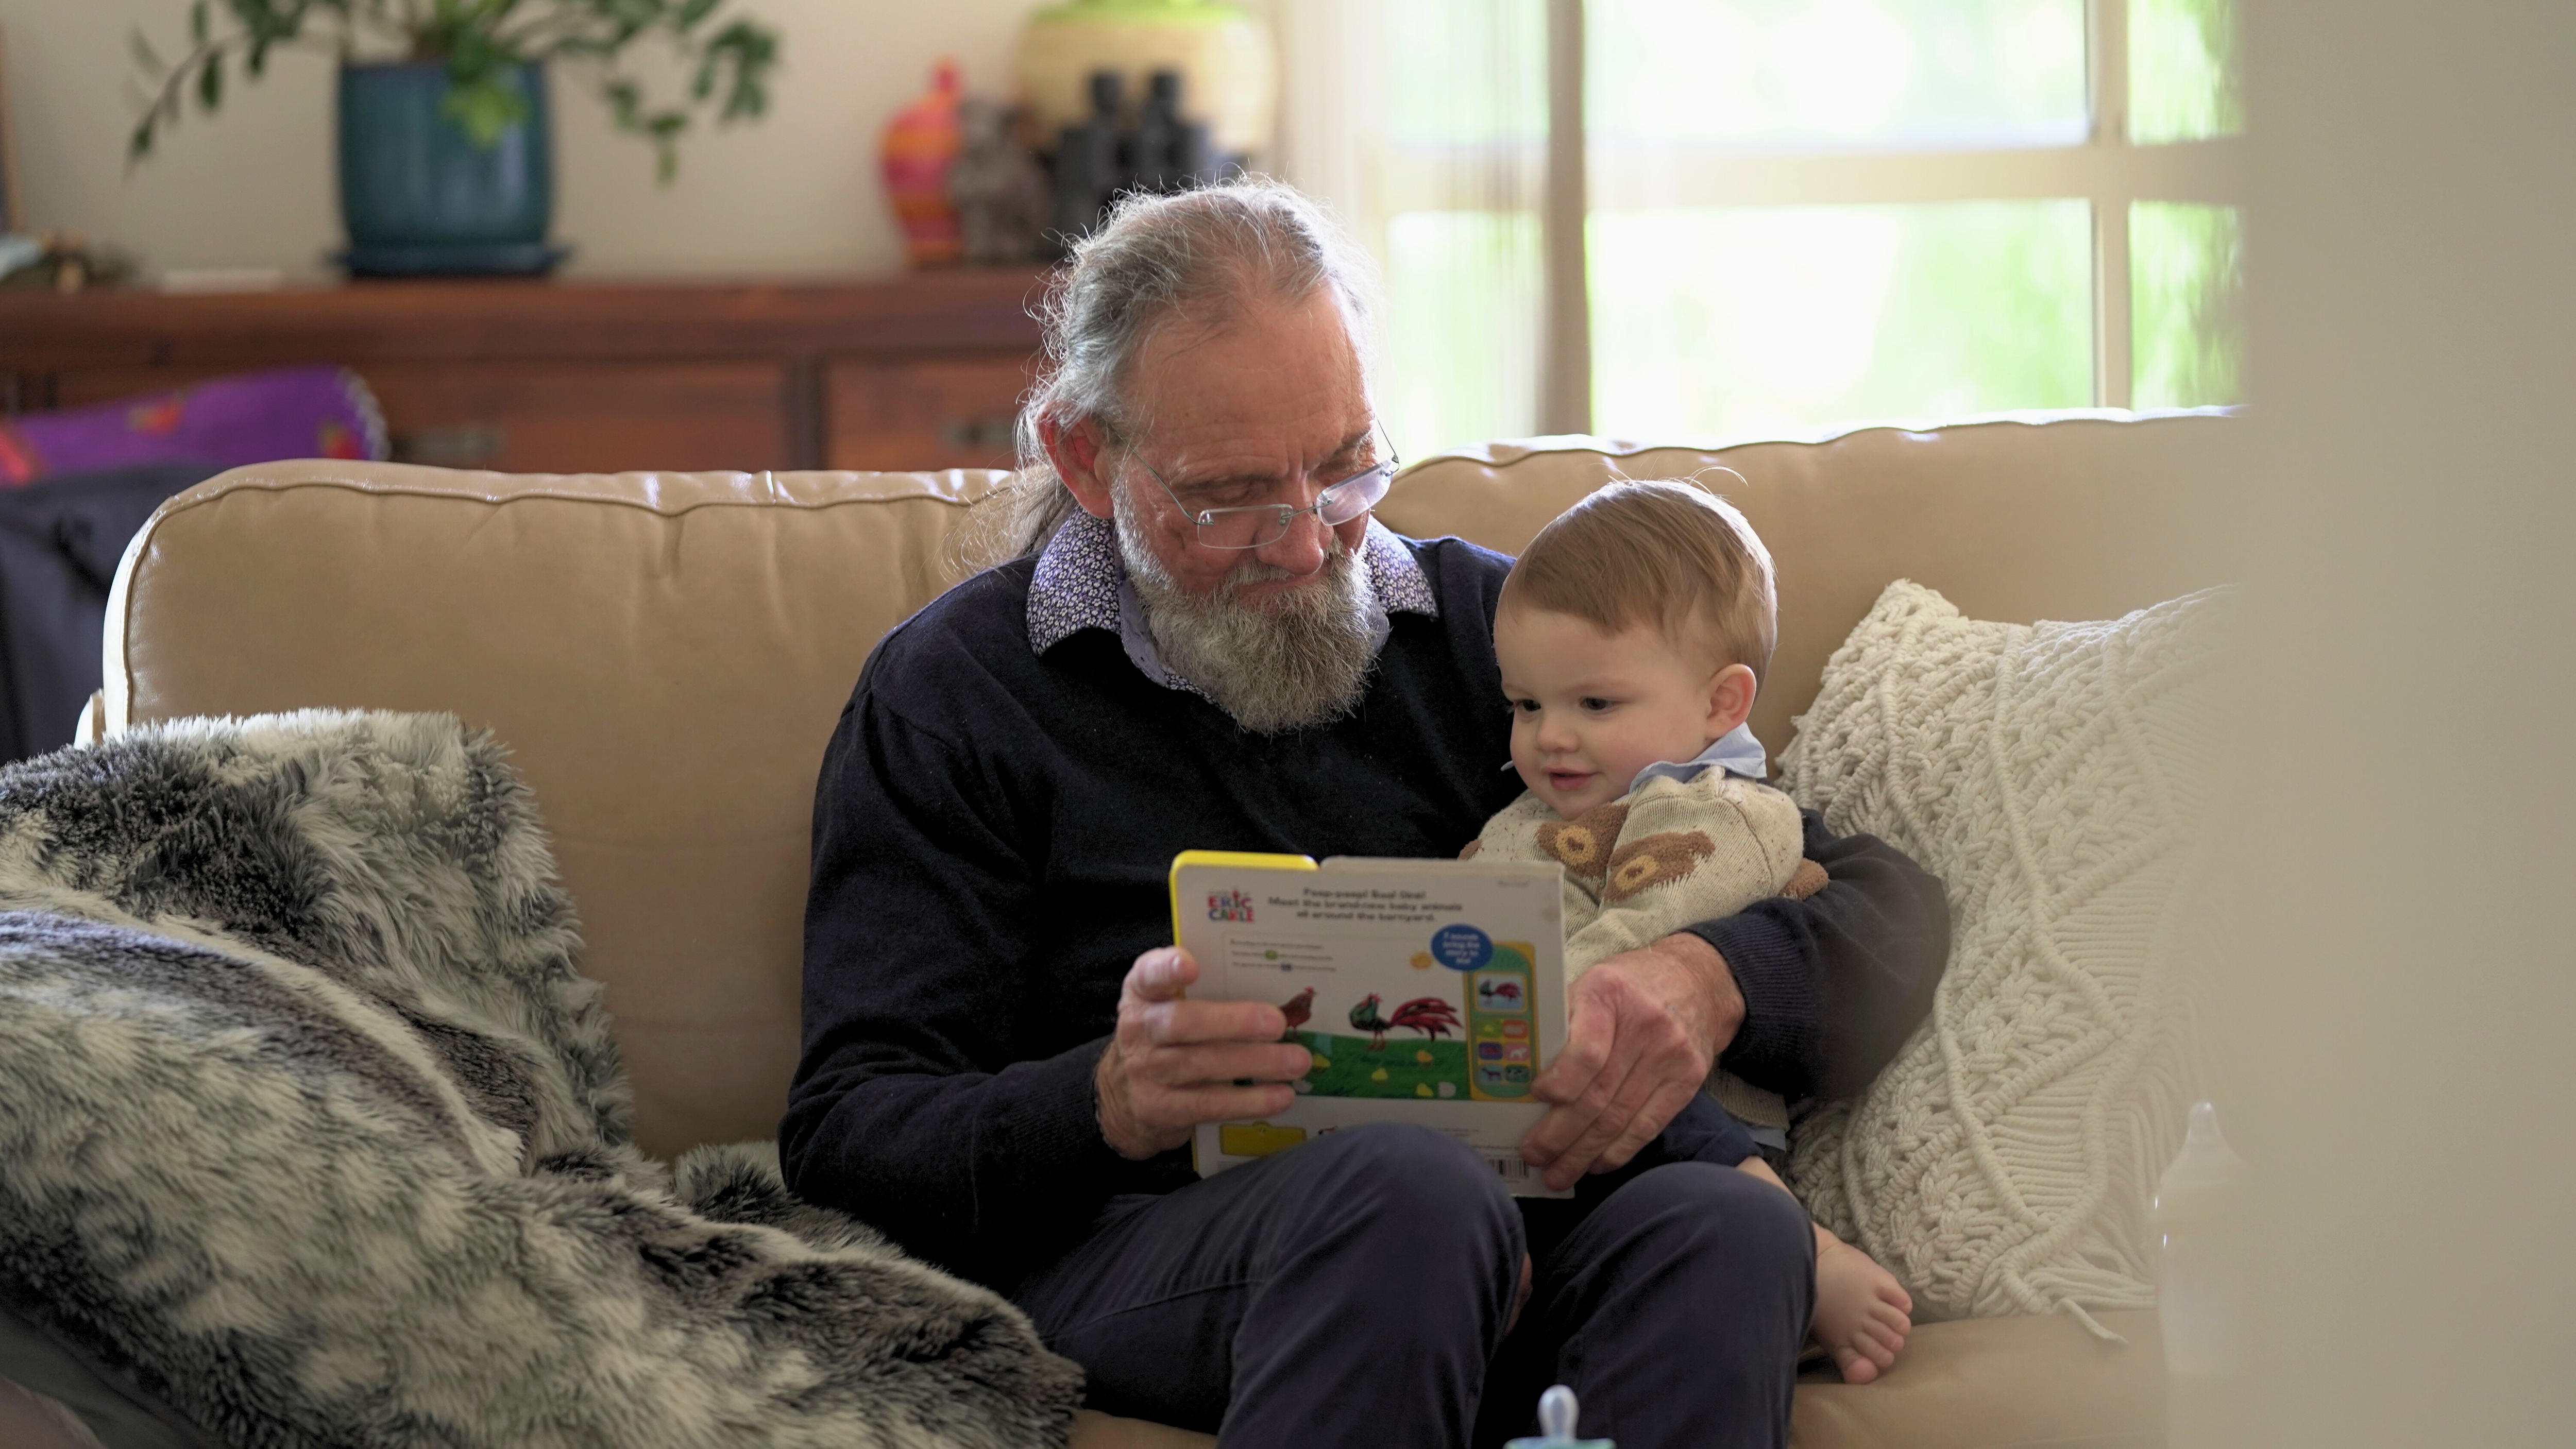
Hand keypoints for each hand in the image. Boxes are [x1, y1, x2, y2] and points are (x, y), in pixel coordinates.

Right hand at [1095, 947, 1313, 1159]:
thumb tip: (1277, 990)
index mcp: (1143, 993)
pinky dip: (1250, 1101)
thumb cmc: (1165, 1038)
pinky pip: (1210, 1104)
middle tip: (1277, 1023)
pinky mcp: (1162, 1109)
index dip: (1167, 968)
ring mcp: (1147, 1072)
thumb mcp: (1169, 1006)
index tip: (1190, 965)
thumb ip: (1206, 991)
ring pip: (1202, 1064)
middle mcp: (1140, 1029)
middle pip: (1182, 1023)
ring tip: (1296, 1061)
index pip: (1149, 974)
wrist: (1125, 1099)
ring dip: (1255, 1062)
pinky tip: (1282, 1096)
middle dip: (1233, 1022)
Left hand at [1519, 932, 1744, 1190]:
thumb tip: (1519, 1075)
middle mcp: (1645, 1025)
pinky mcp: (1688, 1081)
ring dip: (1585, 1153)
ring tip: (1558, 1174)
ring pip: (1620, 1118)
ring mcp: (1671, 1056)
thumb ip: (1562, 1023)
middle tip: (1534, 1155)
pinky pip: (1648, 1126)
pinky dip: (1618, 1151)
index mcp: (1609, 994)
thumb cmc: (1628, 987)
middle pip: (1599, 1094)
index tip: (1536, 1098)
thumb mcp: (1591, 985)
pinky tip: (1596, 1165)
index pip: (1586, 1050)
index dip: (1560, 1082)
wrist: (1696, 981)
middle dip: (1561, 1134)